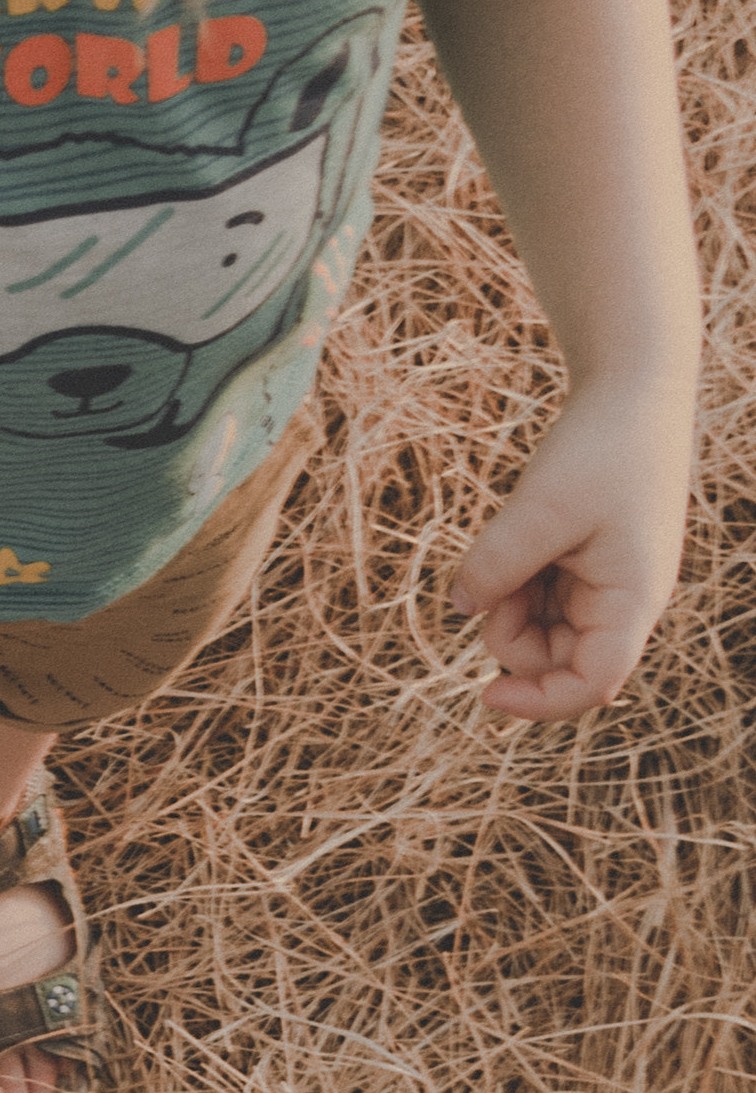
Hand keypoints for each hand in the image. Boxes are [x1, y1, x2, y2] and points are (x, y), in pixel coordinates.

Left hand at [450, 375, 693, 721]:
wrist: (632, 390)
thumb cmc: (602, 446)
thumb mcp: (540, 507)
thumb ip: (496, 565)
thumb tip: (459, 608)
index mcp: (633, 600)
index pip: (589, 684)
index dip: (538, 702)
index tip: (484, 696)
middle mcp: (624, 603)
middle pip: (554, 660)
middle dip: (512, 631)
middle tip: (500, 571)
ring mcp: (605, 587)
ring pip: (540, 630)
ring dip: (511, 602)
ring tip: (517, 541)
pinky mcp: (585, 568)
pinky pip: (538, 599)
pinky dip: (517, 581)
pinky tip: (521, 538)